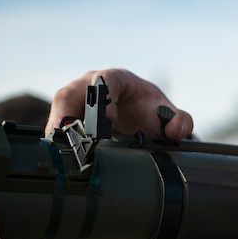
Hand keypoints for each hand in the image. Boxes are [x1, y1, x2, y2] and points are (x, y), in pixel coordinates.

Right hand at [47, 69, 193, 140]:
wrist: (140, 117)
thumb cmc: (150, 110)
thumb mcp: (169, 114)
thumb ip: (181, 120)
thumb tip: (176, 129)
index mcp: (116, 79)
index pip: (104, 79)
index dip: (103, 99)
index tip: (107, 121)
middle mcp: (90, 85)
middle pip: (69, 94)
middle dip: (66, 115)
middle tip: (69, 139)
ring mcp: (75, 102)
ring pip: (57, 112)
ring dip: (57, 133)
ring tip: (61, 154)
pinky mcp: (68, 119)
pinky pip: (56, 128)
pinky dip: (57, 143)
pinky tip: (61, 160)